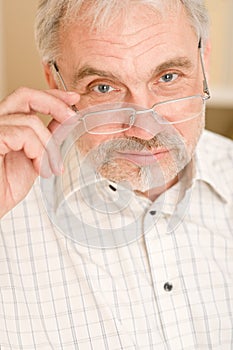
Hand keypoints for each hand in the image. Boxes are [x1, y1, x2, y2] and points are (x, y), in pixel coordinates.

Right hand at [0, 87, 79, 217]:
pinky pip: (23, 135)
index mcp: (6, 125)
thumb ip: (46, 138)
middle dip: (54, 104)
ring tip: (50, 167)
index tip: (72, 98)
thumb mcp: (35, 158)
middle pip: (25, 95)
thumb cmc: (4, 188)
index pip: (27, 98)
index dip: (51, 95)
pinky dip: (38, 152)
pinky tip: (39, 168)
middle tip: (72, 117)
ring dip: (49, 146)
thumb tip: (64, 122)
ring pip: (30, 121)